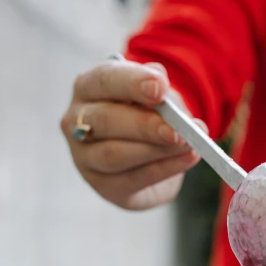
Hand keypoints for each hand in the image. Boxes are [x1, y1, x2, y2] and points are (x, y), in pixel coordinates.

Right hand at [61, 60, 205, 210]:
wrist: (147, 160)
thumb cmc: (146, 117)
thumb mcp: (156, 97)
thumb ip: (160, 93)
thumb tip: (168, 95)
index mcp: (88, 87)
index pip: (104, 80)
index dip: (132, 82)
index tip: (160, 87)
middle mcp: (77, 121)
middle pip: (105, 120)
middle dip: (144, 125)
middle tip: (177, 130)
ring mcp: (85, 157)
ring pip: (114, 154)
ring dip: (156, 150)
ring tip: (188, 145)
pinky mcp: (103, 185)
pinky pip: (133, 179)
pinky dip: (165, 169)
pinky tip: (188, 159)